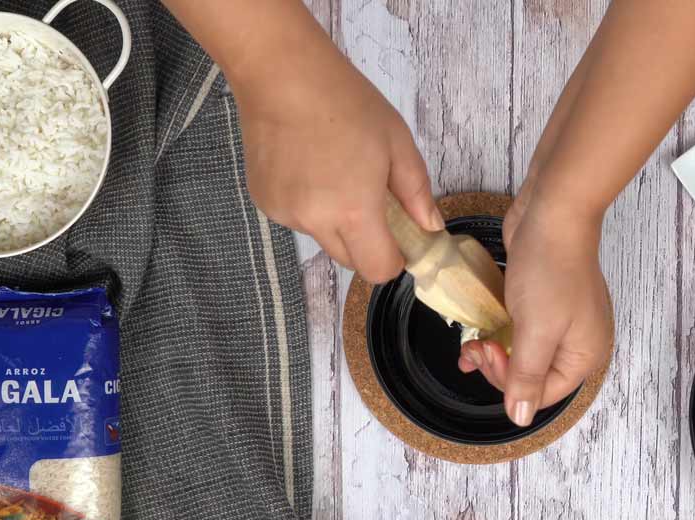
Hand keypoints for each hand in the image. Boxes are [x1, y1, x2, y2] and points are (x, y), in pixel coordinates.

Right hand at [232, 48, 442, 282]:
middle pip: (349, 260)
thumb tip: (431, 228)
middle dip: (366, 242)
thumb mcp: (397, 144)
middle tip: (371, 201)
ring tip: (334, 171)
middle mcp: (315, 222)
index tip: (399, 239)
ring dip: (335, 220)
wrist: (282, 74)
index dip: (393, 260)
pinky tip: (307, 167)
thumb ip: (417, 193)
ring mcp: (284, 214)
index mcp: (353, 211)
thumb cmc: (347, 103)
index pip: (377, 270)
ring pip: (322, 237)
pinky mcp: (264, 201)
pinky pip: (297, 218)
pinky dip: (309, 205)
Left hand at [458, 190, 612, 426]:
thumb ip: (525, 377)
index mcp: (585, 354)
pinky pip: (517, 327)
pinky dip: (497, 330)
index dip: (509, 384)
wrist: (552, 212)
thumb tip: (520, 418)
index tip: (487, 357)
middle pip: (531, 375)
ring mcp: (559, 320)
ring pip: (520, 351)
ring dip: (493, 350)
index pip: (543, 394)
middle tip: (476, 347)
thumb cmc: (551, 268)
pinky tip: (479, 327)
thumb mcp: (535, 332)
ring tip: (471, 340)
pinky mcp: (541, 300)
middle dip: (498, 366)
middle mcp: (576, 341)